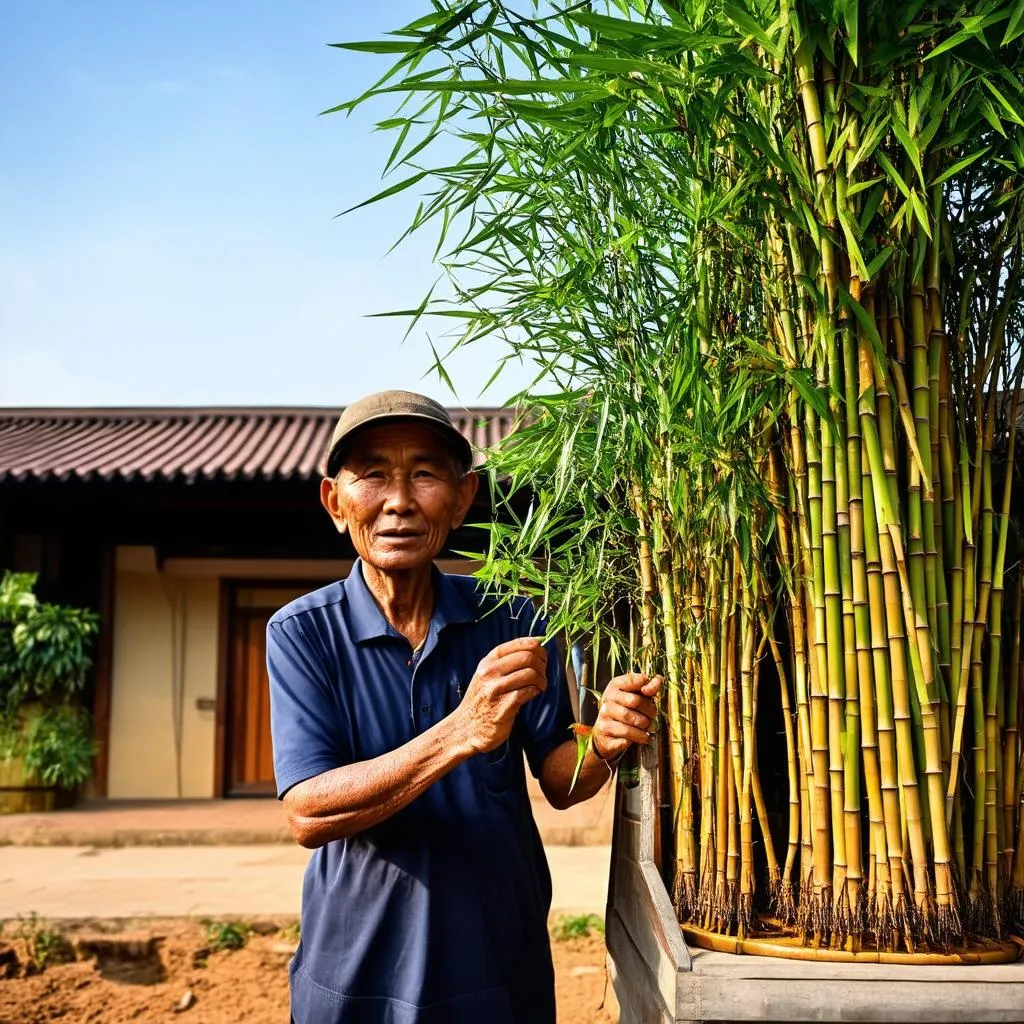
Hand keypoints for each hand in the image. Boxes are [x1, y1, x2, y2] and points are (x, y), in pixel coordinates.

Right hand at [456, 637, 547, 753]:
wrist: (465, 728)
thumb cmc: (481, 700)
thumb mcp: (486, 676)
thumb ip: (504, 663)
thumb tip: (534, 647)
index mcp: (487, 662)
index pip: (516, 644)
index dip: (535, 645)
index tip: (542, 653)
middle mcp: (490, 673)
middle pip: (527, 657)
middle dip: (542, 663)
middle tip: (543, 672)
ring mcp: (495, 690)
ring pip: (530, 674)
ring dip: (541, 679)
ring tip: (540, 685)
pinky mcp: (503, 707)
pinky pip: (528, 692)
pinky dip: (536, 691)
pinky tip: (534, 693)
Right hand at [590, 673, 662, 763]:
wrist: (605, 733)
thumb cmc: (624, 711)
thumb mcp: (634, 696)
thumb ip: (648, 687)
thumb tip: (659, 680)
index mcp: (615, 686)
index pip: (633, 680)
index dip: (648, 685)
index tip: (652, 693)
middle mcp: (608, 699)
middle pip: (635, 701)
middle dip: (649, 711)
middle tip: (653, 716)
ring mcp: (604, 715)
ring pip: (631, 722)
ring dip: (645, 728)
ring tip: (649, 729)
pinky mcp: (604, 731)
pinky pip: (625, 737)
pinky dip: (638, 738)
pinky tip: (642, 737)